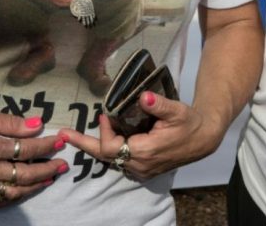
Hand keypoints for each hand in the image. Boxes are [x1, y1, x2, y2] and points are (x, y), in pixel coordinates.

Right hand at [0, 106, 69, 205]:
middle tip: (64, 163)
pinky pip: (0, 199)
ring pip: (15, 191)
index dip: (46, 145)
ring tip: (52, 177)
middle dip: (48, 168)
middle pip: (25, 174)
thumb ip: (13, 122)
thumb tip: (38, 125)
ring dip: (37, 185)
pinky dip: (17, 196)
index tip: (61, 139)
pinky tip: (29, 188)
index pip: (26, 149)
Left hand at [60, 92, 222, 179]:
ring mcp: (141, 169)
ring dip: (94, 147)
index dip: (103, 129)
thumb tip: (144, 96)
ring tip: (75, 136)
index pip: (110, 146)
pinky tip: (101, 138)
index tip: (104, 112)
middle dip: (83, 144)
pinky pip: (119, 160)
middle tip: (63, 135)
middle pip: (103, 156)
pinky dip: (107, 149)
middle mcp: (139, 165)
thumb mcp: (177, 111)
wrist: (203, 139)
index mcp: (144, 151)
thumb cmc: (189, 123)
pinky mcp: (143, 169)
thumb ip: (159, 104)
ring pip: (110, 159)